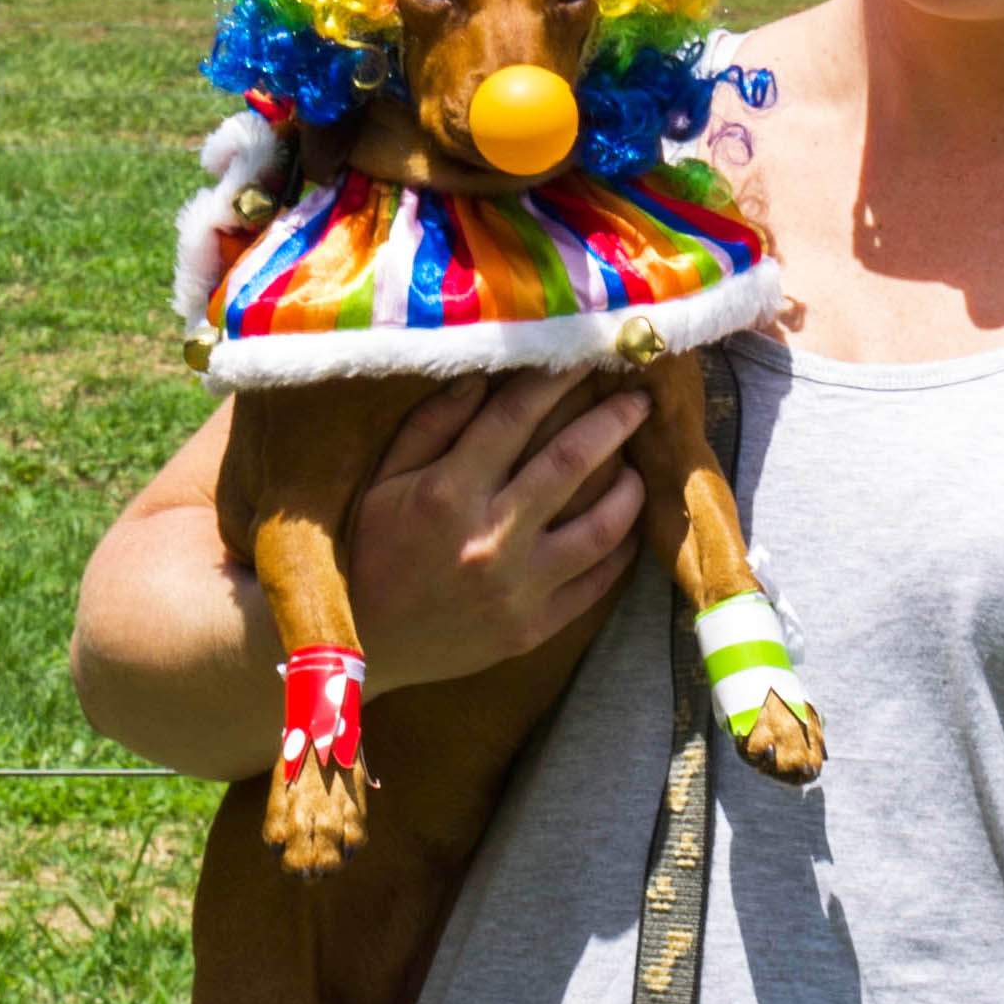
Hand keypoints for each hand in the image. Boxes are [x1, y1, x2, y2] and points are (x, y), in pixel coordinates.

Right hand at [348, 367, 650, 691]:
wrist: (365, 647)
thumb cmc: (372, 553)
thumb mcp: (384, 482)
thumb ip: (432, 427)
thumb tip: (482, 376)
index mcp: (447, 493)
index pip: (515, 417)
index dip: (556, 379)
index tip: (587, 356)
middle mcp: (489, 538)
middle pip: (571, 463)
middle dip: (613, 422)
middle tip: (638, 400)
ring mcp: (517, 589)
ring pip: (601, 527)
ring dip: (628, 487)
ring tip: (636, 466)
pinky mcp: (534, 629)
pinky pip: (596, 583)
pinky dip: (621, 550)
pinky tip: (626, 526)